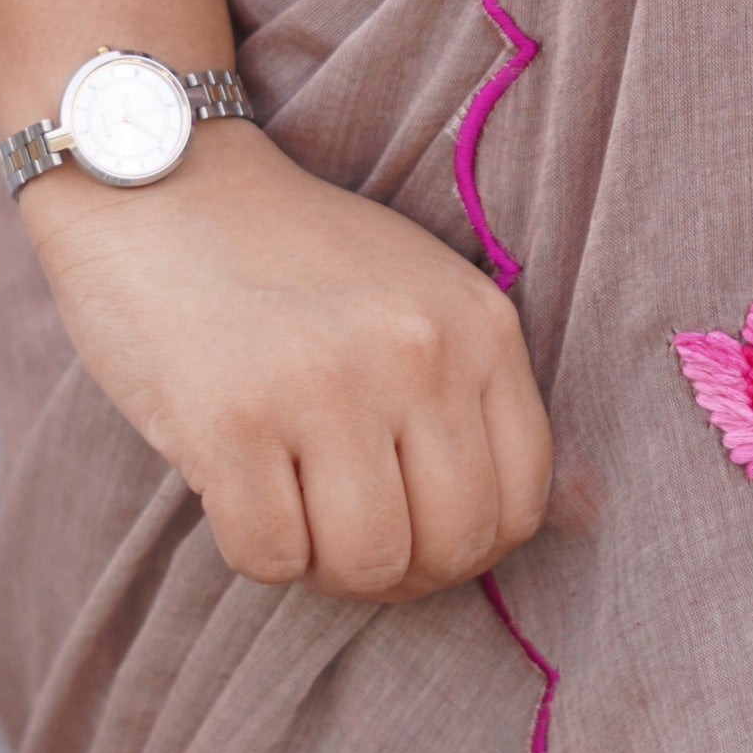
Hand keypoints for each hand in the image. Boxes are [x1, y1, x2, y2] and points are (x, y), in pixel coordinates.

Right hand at [22, 122, 551, 600]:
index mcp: (483, 325)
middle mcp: (418, 354)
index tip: (420, 528)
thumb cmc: (295, 258)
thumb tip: (592, 514)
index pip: (523, 500)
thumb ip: (491, 400)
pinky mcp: (230, 421)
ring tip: (296, 507)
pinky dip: (255, 549)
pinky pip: (270, 558)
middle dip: (402, 570)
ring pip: (367, 564)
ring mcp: (325, 387)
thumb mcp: (423, 297)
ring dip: (327, 566)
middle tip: (351, 536)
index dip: (471, 544)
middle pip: (451, 546)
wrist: (160, 182)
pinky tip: (239, 488)